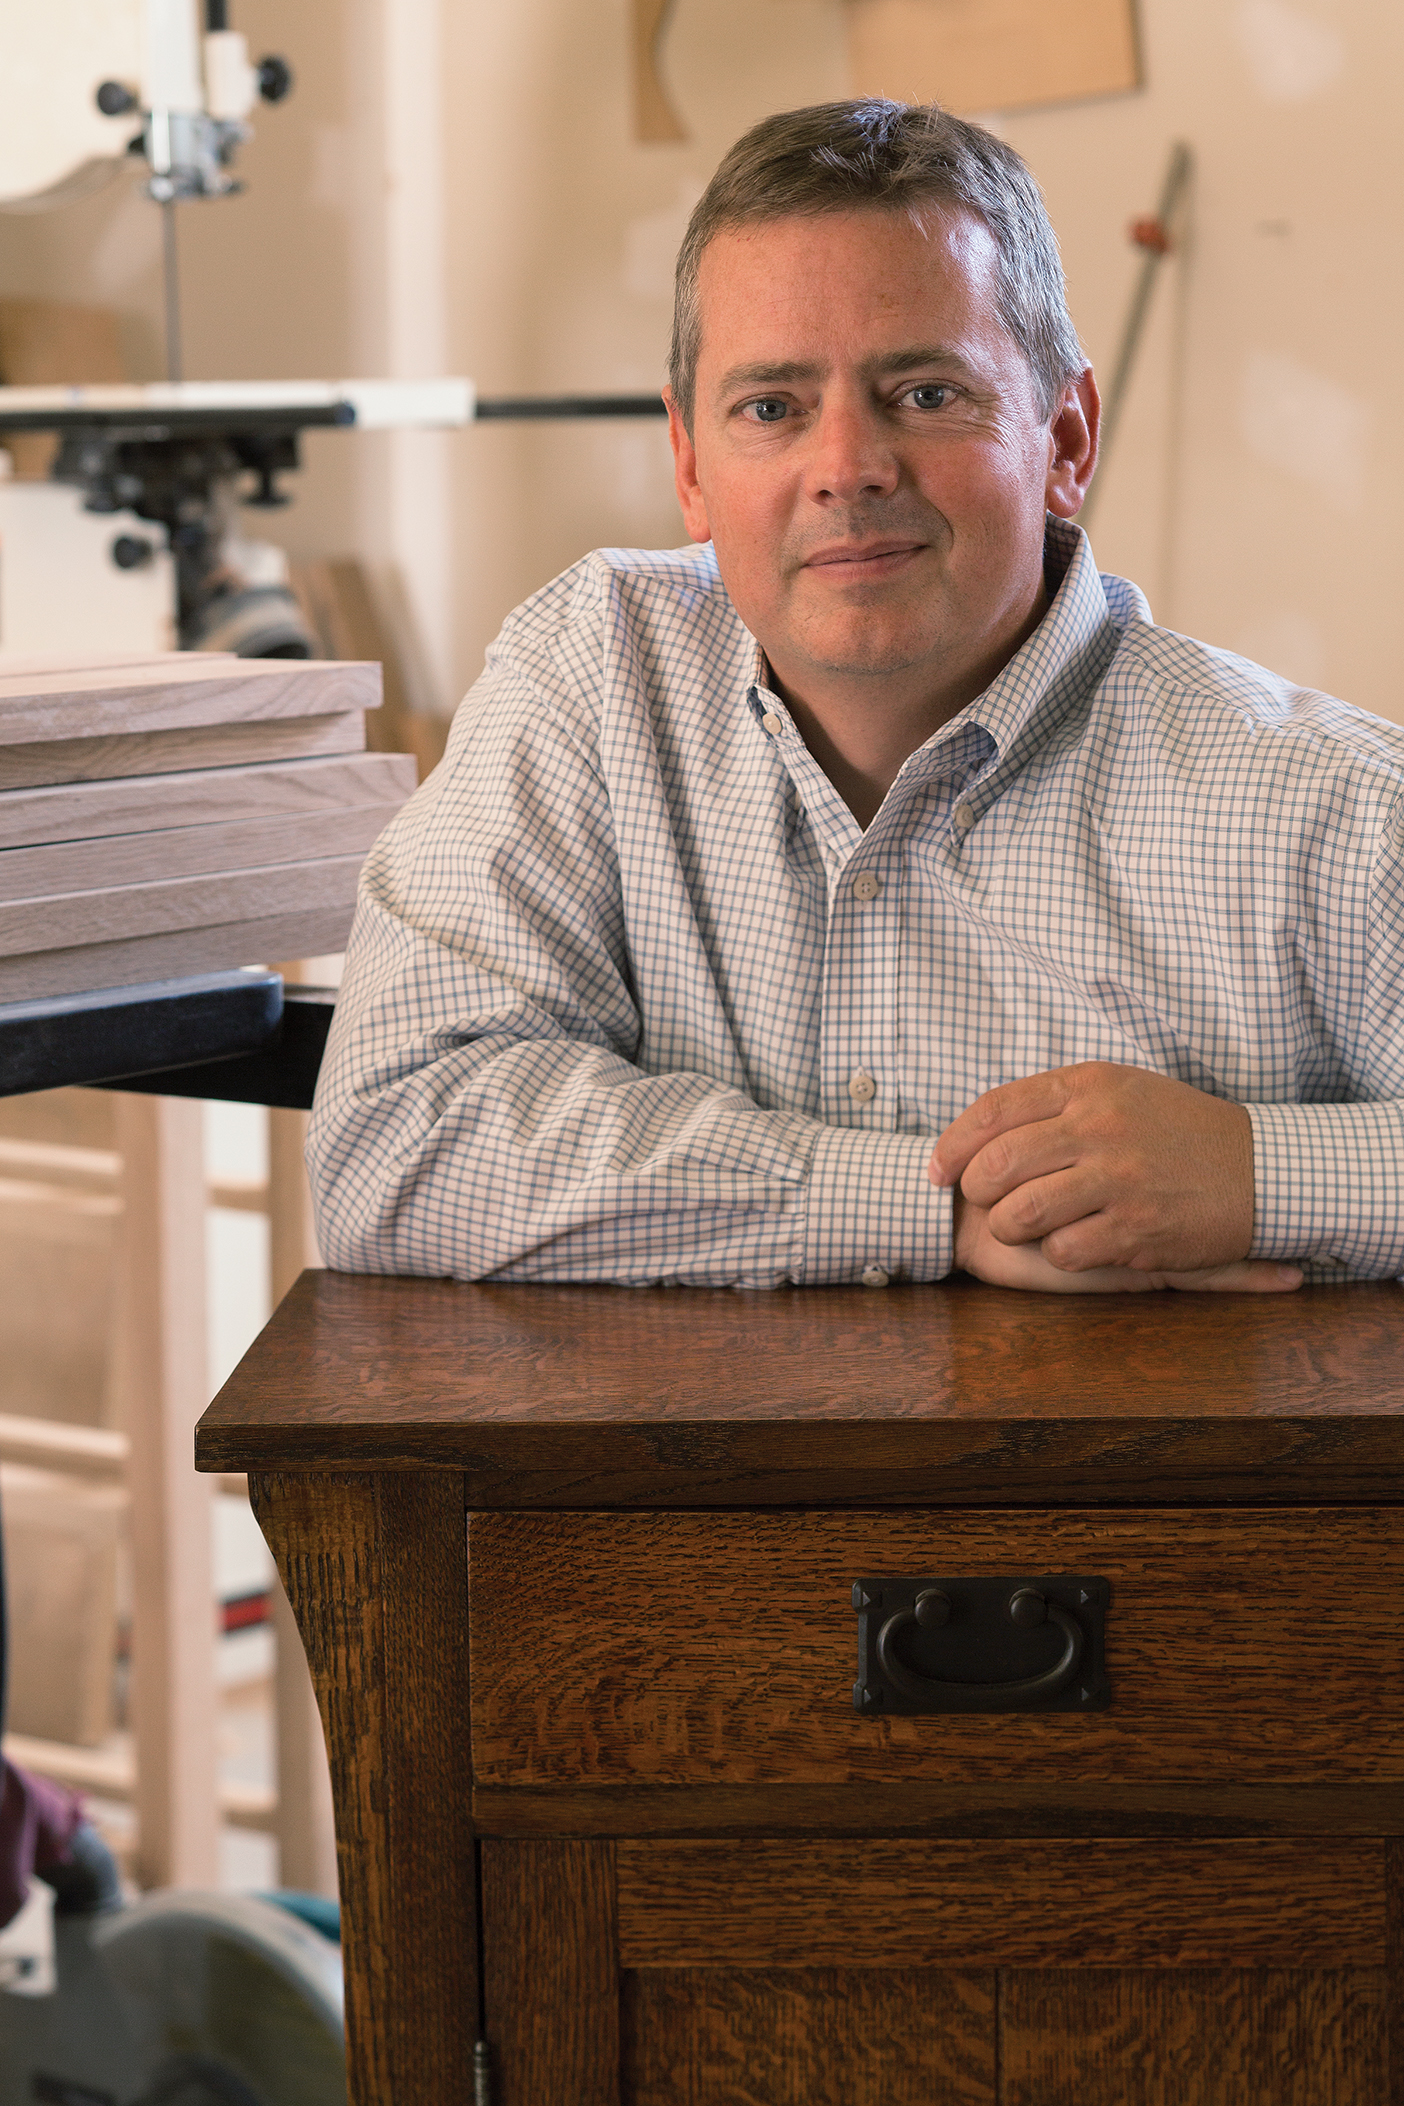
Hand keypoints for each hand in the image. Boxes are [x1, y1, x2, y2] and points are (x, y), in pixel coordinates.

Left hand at [931, 1061, 1286, 1280]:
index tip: (936, 1169)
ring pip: (1020, 1213)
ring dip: (1011, 1228)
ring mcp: (1119, 1178)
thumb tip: (982, 1127)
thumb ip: (1055, 1101)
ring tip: (1026, 1227)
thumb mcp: (1119, 1090)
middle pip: (996, 1164)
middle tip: (983, 1202)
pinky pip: (1063, 1250)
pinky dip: (1058, 1252)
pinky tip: (1076, 1242)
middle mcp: (1100, 1126)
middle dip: (975, 1190)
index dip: (952, 1144)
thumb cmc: (1176, 1128)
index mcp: (1088, 1084)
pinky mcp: (1136, 1228)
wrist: (1259, 1168)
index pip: (993, 1110)